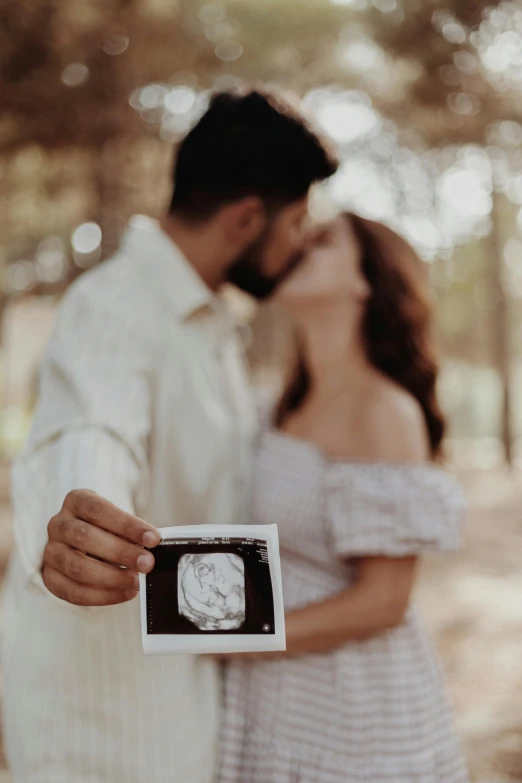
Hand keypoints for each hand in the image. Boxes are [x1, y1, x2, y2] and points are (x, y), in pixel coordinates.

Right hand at [42, 489, 160, 606]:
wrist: (83, 542)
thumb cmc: (106, 528)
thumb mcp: (117, 521)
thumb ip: (131, 532)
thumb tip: (153, 547)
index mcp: (76, 501)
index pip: (99, 510)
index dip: (127, 525)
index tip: (153, 538)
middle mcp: (58, 524)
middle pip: (86, 538)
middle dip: (121, 552)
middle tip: (147, 563)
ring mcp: (51, 551)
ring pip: (78, 567)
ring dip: (112, 577)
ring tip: (136, 581)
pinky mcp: (49, 577)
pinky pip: (73, 591)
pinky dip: (102, 596)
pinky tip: (124, 593)